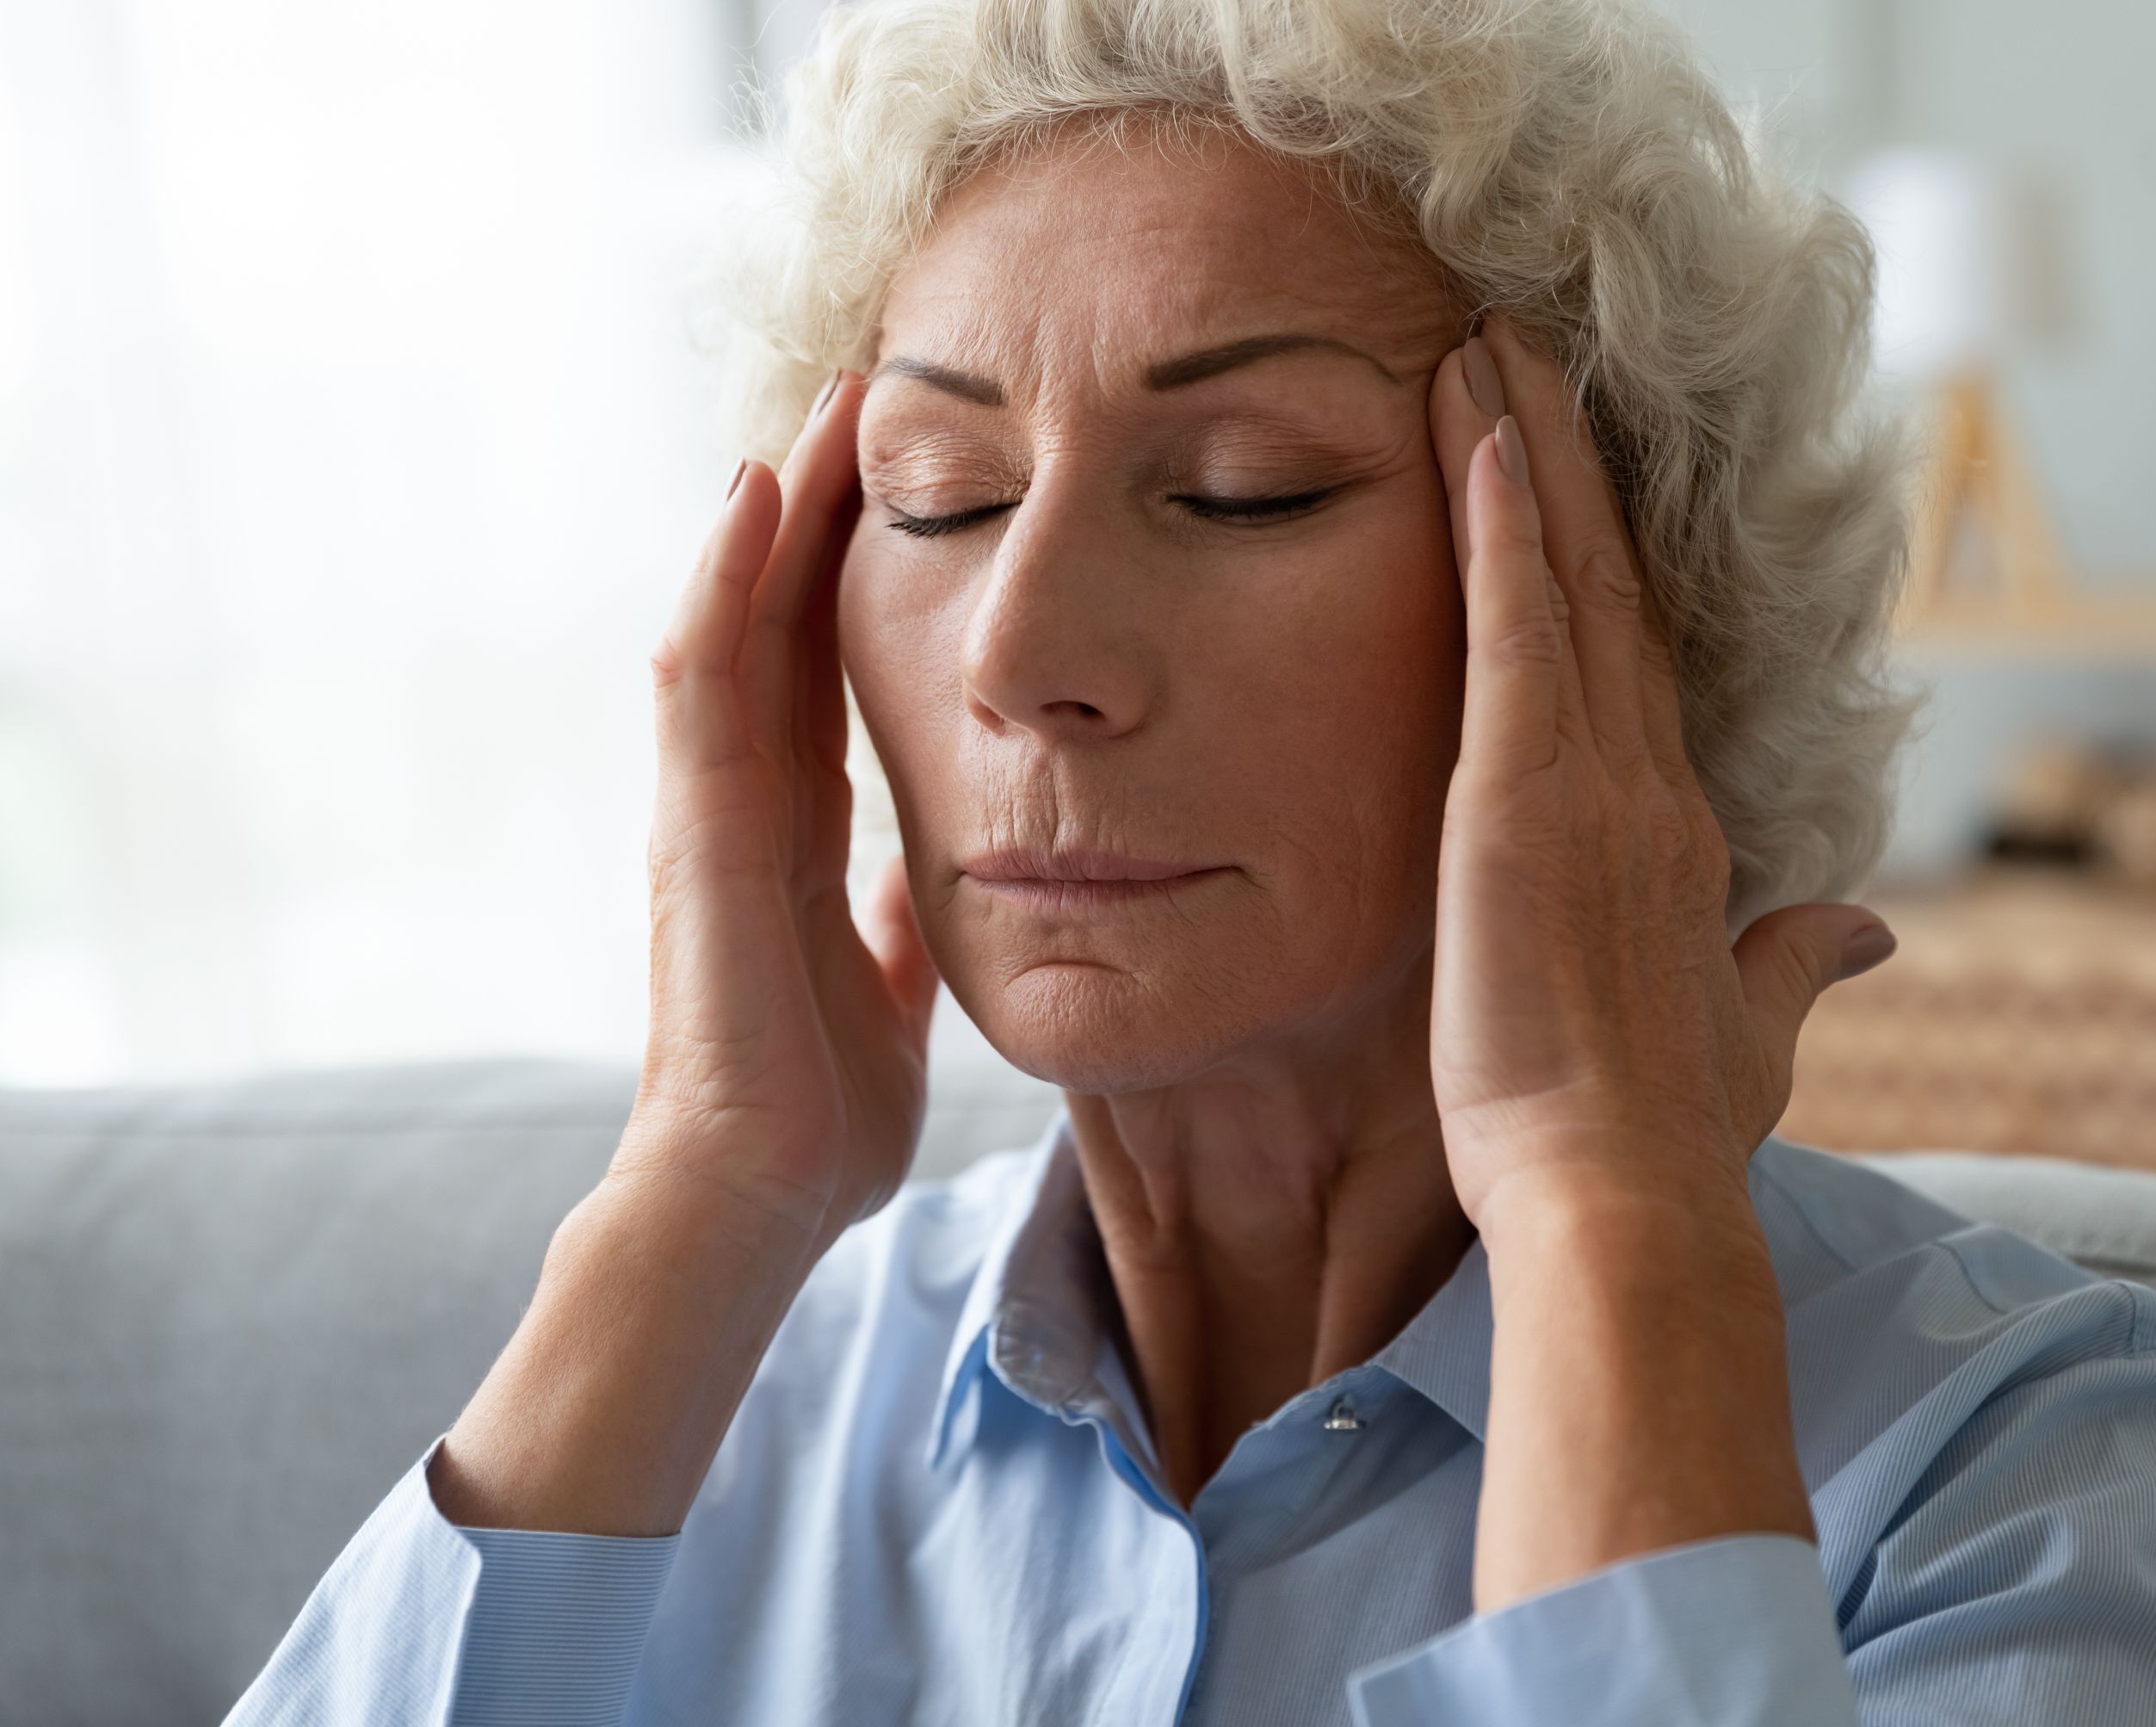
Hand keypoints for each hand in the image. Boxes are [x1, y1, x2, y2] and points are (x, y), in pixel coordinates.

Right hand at [620, 369, 939, 1253]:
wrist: (758, 1200)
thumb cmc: (819, 1113)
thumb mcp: (893, 986)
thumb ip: (900, 919)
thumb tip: (935, 873)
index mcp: (797, 835)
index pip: (824, 672)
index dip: (858, 578)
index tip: (917, 488)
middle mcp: (745, 802)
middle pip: (779, 622)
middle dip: (823, 511)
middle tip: (873, 399)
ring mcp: (709, 808)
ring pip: (733, 621)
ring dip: (774, 513)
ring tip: (822, 406)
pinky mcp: (694, 829)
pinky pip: (703, 679)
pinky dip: (725, 582)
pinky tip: (757, 495)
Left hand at [1423, 321, 1894, 1238]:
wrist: (1628, 1203)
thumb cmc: (1670, 1139)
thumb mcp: (1750, 1033)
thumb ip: (1800, 959)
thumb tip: (1865, 926)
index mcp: (1682, 831)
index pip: (1642, 656)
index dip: (1611, 549)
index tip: (1575, 462)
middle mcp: (1649, 784)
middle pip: (1611, 583)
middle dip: (1567, 456)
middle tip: (1521, 341)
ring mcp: (1593, 784)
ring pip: (1564, 578)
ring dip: (1522, 452)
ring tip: (1478, 342)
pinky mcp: (1523, 804)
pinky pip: (1516, 634)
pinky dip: (1502, 532)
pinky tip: (1475, 440)